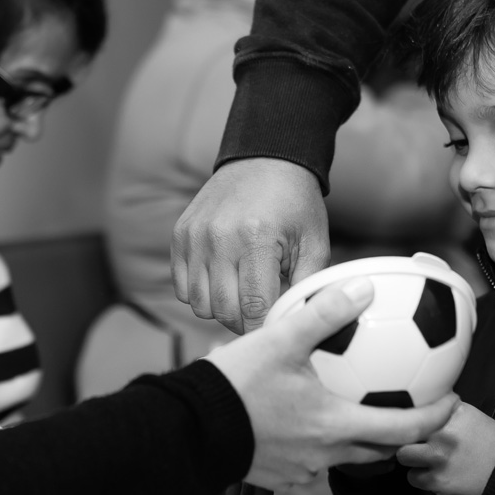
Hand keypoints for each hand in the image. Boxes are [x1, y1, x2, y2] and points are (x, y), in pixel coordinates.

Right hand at [171, 158, 328, 334]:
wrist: (265, 160)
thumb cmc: (295, 203)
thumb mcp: (314, 243)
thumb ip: (308, 286)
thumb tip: (301, 324)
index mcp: (256, 238)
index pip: (254, 307)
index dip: (264, 329)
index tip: (275, 334)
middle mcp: (219, 237)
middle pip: (224, 310)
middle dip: (245, 322)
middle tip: (262, 314)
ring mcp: (194, 236)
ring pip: (199, 304)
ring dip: (221, 310)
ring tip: (243, 298)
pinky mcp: (180, 235)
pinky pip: (182, 287)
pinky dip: (201, 294)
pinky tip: (223, 283)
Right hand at [206, 276, 459, 490]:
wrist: (189, 429)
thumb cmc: (235, 385)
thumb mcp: (280, 340)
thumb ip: (324, 313)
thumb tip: (364, 287)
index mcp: (335, 425)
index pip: (404, 430)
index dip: (435, 418)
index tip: (452, 402)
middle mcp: (325, 454)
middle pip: (379, 449)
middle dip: (402, 432)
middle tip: (414, 407)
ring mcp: (301, 470)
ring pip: (344, 456)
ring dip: (358, 437)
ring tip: (360, 409)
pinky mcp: (278, 477)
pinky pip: (311, 462)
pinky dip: (319, 443)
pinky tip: (306, 420)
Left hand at [396, 401, 494, 494]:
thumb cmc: (493, 446)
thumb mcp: (472, 416)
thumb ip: (446, 410)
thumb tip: (423, 407)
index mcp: (454, 414)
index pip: (419, 408)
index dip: (414, 415)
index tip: (413, 419)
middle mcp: (444, 434)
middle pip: (406, 431)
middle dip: (409, 436)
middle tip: (418, 441)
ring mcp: (439, 458)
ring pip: (404, 455)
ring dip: (413, 458)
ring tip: (428, 459)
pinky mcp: (437, 481)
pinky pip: (413, 477)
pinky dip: (421, 477)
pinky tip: (436, 472)